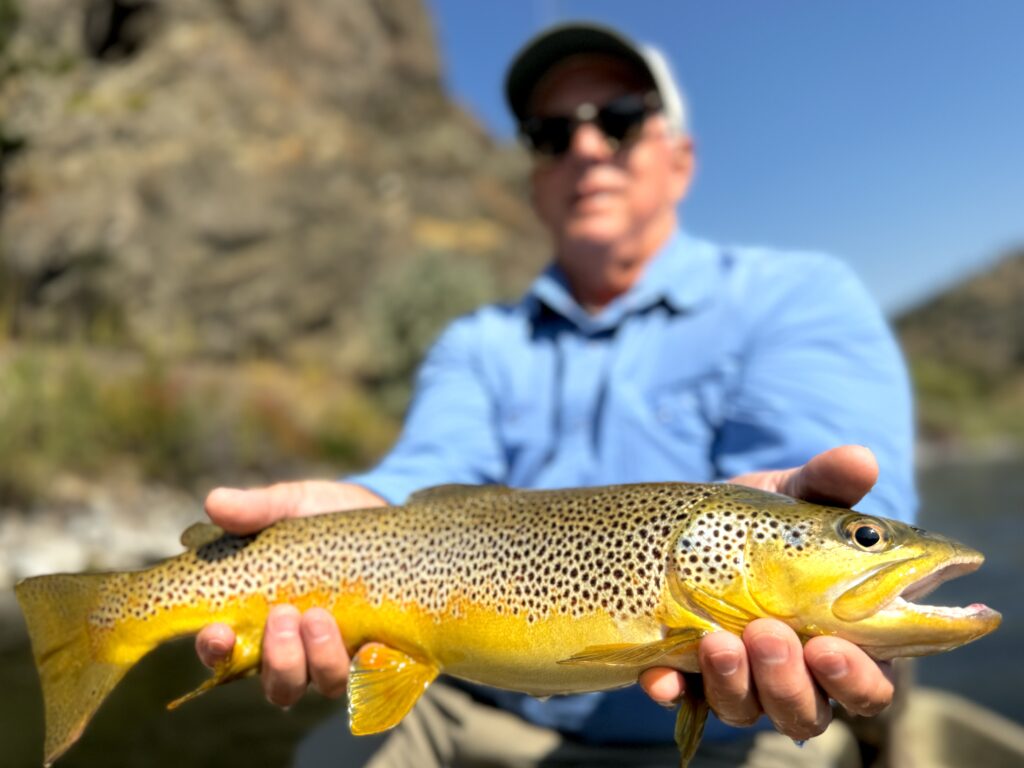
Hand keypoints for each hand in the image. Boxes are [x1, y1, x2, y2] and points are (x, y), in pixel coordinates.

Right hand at [194, 481, 384, 705]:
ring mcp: (342, 654)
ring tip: (318, 616)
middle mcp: (299, 649)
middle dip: (278, 659)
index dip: (216, 651)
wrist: (385, 515)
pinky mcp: (382, 652)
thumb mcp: (292, 505)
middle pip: (279, 684)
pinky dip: (370, 665)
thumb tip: (214, 502)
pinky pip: (376, 675)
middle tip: (282, 615)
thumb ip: (257, 509)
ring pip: (324, 683)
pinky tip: (372, 643)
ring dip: (319, 657)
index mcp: (261, 620)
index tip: (218, 632)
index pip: (226, 653)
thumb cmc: (324, 517)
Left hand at [639, 445, 895, 738]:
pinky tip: (659, 674)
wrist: (693, 525)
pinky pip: (680, 700)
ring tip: (719, 640)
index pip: (870, 682)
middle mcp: (798, 674)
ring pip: (749, 711)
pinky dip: (671, 690)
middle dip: (791, 681)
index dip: (856, 676)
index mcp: (844, 639)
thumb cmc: (765, 522)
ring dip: (736, 682)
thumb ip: (827, 483)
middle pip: (810, 711)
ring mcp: (742, 681)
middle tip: (768, 634)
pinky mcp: (689, 678)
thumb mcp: (791, 498)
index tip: (830, 645)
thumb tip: (860, 457)